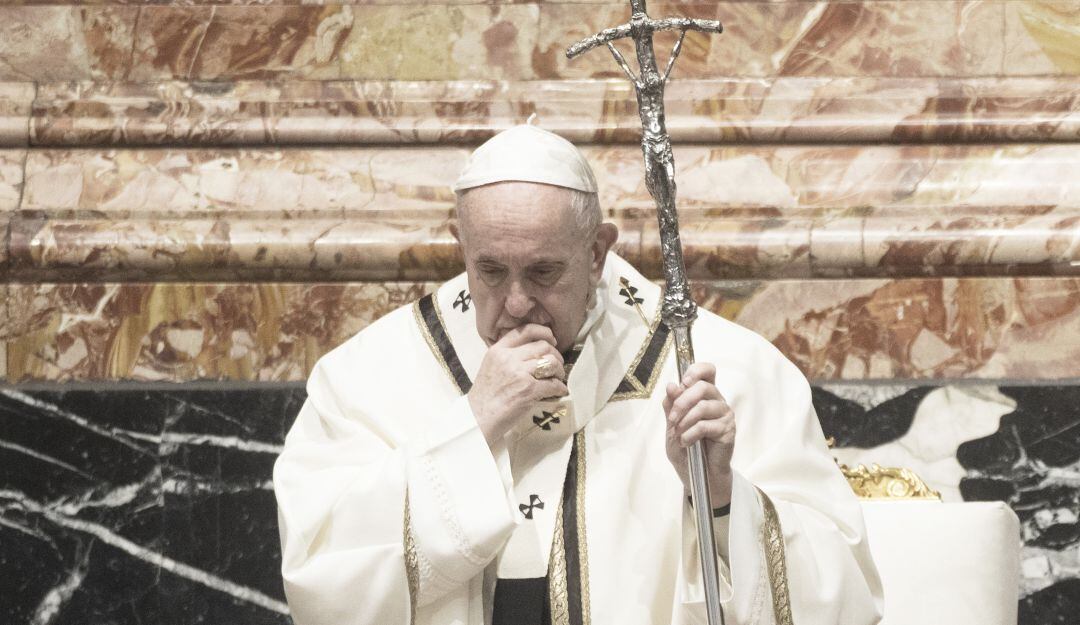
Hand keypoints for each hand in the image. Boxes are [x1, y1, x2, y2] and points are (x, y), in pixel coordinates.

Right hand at [468, 324, 568, 447]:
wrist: (478, 418)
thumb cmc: (485, 395)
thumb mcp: (491, 366)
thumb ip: (508, 355)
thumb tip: (533, 351)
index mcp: (498, 350)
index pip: (526, 330)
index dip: (544, 332)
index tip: (551, 339)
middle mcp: (509, 358)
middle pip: (543, 346)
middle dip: (555, 355)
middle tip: (557, 365)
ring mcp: (519, 374)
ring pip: (551, 362)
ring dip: (559, 371)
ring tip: (558, 378)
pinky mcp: (528, 390)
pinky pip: (553, 384)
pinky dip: (560, 388)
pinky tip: (560, 391)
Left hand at [663, 362, 734, 506]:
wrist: (697, 474)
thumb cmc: (685, 447)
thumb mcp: (672, 424)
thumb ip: (671, 405)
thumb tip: (671, 385)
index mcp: (705, 395)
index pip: (708, 371)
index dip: (696, 371)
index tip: (684, 382)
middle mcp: (717, 401)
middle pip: (703, 387)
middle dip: (682, 402)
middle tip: (672, 419)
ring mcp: (725, 415)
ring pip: (703, 406)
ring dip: (684, 420)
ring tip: (678, 434)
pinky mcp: (728, 430)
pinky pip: (705, 425)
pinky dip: (690, 434)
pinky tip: (686, 442)